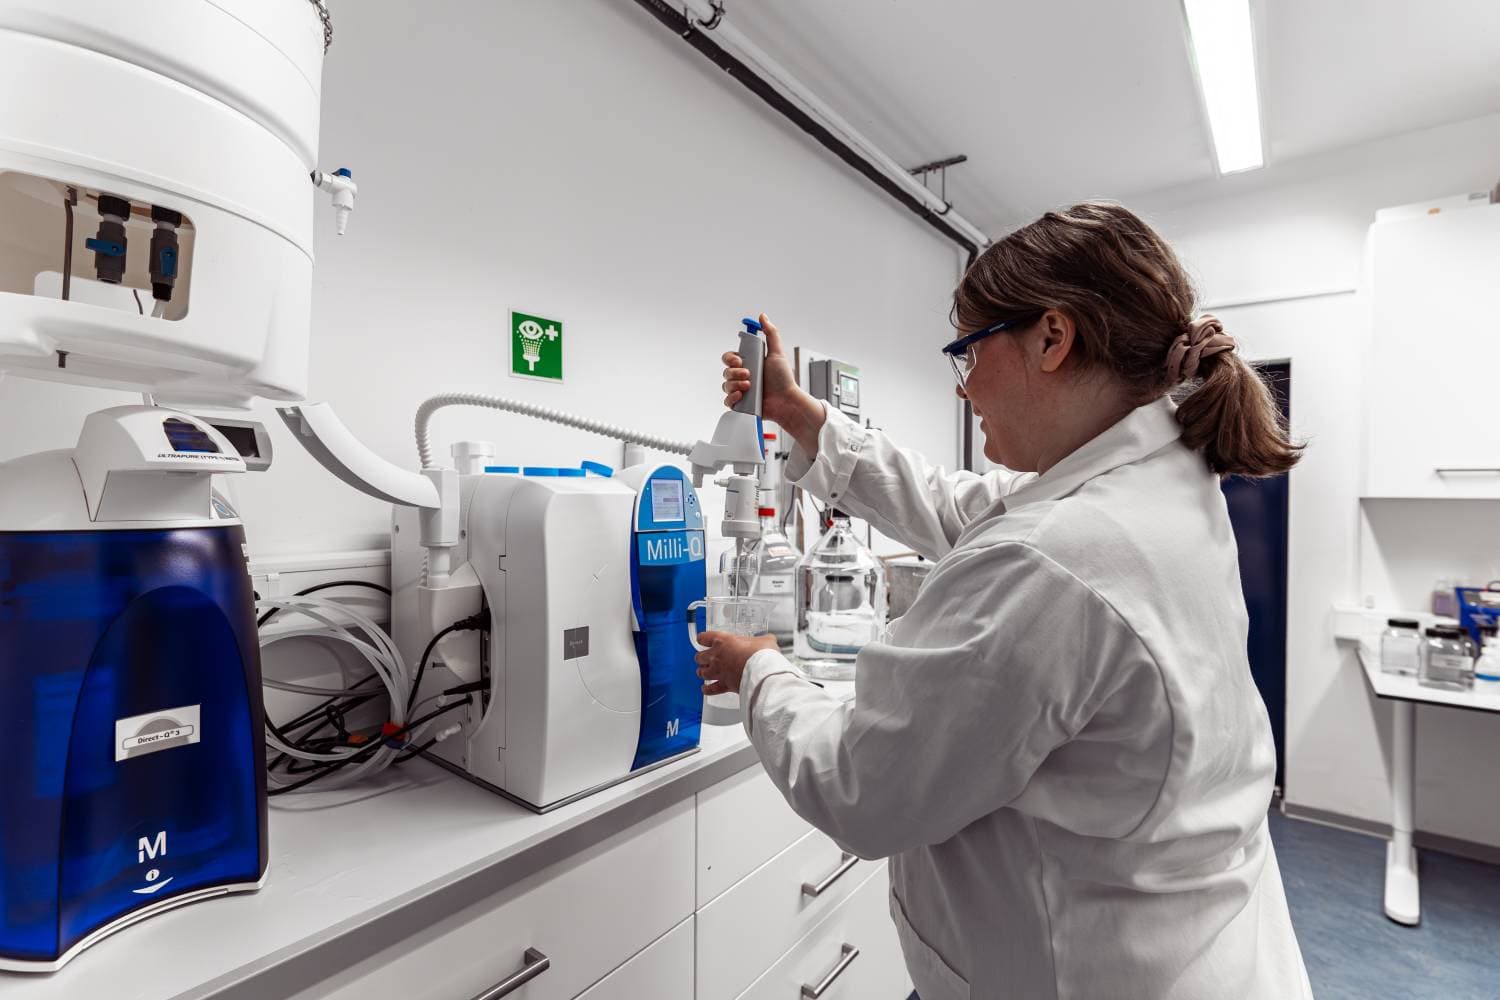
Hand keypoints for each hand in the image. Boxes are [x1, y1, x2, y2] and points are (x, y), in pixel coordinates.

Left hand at [695, 631, 779, 696]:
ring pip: (702, 672)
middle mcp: (717, 656)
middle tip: (705, 658)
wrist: (762, 672)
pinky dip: (707, 690)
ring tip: (704, 672)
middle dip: (702, 658)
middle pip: (699, 657)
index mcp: (723, 641)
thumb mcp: (765, 640)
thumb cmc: (761, 654)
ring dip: (702, 672)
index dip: (703, 639)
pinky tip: (705, 689)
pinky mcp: (724, 685)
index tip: (704, 640)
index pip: (704, 638)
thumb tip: (768, 641)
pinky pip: (711, 689)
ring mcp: (719, 672)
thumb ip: (763, 640)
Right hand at [721, 313, 824, 453]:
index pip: (730, 358)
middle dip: (734, 372)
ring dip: (735, 385)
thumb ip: (771, 333)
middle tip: (749, 375)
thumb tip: (762, 316)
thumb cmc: (784, 380)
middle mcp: (743, 377)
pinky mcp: (741, 405)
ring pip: (725, 385)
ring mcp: (741, 391)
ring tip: (750, 387)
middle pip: (726, 371)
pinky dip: (732, 398)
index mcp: (749, 364)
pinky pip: (727, 401)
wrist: (786, 401)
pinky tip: (742, 396)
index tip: (740, 360)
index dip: (731, 358)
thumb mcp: (777, 353)